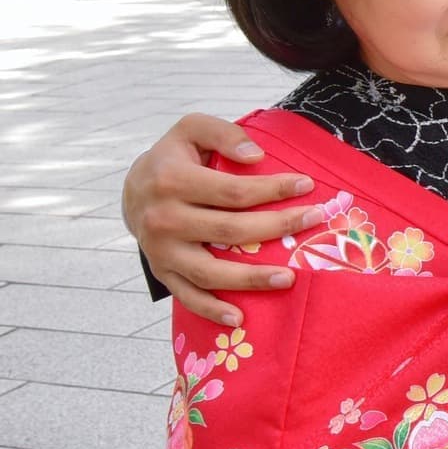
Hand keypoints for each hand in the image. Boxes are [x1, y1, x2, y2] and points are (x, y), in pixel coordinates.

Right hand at [123, 114, 320, 325]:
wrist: (133, 190)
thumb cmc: (175, 157)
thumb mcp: (192, 129)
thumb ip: (223, 134)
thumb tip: (257, 156)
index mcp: (172, 180)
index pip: (234, 191)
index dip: (273, 189)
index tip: (307, 185)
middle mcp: (163, 218)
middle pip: (230, 230)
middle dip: (278, 226)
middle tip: (314, 221)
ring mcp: (161, 250)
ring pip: (211, 270)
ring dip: (251, 279)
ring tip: (289, 278)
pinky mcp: (162, 272)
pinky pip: (188, 296)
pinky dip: (212, 310)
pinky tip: (240, 319)